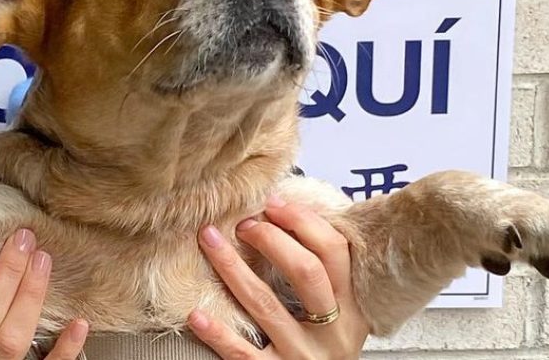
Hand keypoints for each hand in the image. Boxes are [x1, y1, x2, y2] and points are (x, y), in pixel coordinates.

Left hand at [189, 196, 368, 358]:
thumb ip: (324, 275)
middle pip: (305, 273)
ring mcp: (303, 356)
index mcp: (351, 307)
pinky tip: (197, 314)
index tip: (273, 204)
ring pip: (266, 306)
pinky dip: (219, 333)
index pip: (334, 251)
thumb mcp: (340, 313)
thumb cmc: (325, 347)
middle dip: (271, 240)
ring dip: (233, 269)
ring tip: (209, 241)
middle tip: (243, 224)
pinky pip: (244, 354)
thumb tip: (288, 217)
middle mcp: (332, 331)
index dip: (303, 221)